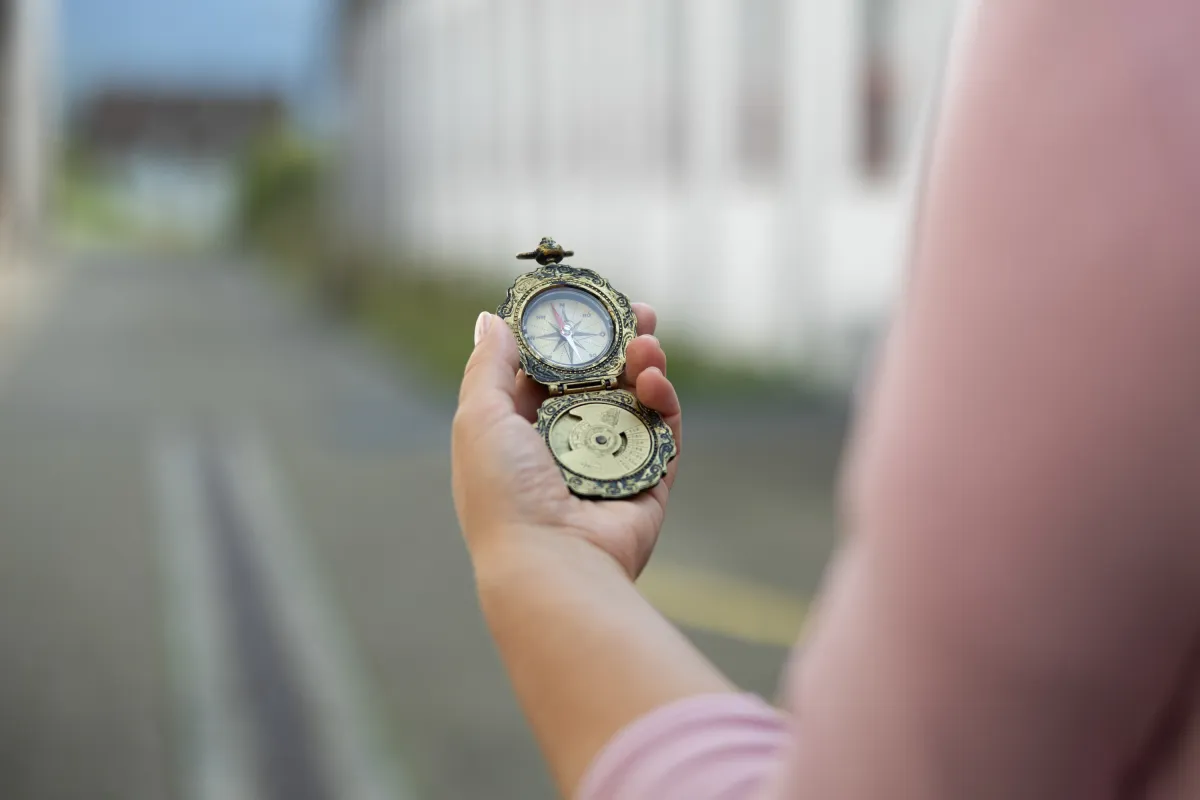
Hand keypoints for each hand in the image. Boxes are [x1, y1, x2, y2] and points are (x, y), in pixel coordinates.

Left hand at [452, 304, 680, 580]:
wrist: (552, 563)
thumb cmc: (504, 493)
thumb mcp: (479, 418)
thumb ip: (488, 366)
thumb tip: (492, 318)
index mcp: (519, 433)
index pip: (547, 372)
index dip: (568, 337)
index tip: (587, 304)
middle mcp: (565, 448)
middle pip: (599, 381)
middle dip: (618, 343)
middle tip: (638, 311)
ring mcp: (610, 466)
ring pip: (635, 402)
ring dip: (643, 364)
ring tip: (648, 342)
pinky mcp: (649, 483)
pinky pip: (663, 434)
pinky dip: (663, 402)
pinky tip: (655, 380)